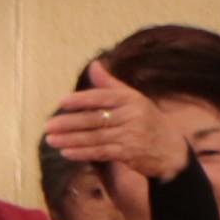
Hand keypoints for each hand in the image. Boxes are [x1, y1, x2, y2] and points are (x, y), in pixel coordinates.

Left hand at [43, 63, 190, 180]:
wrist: (171, 150)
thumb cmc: (148, 121)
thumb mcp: (133, 99)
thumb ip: (111, 84)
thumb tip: (94, 65)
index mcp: (130, 98)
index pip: (102, 98)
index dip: (81, 100)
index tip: (62, 102)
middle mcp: (131, 116)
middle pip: (95, 119)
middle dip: (69, 123)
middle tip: (48, 125)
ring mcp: (130, 136)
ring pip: (95, 137)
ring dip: (71, 139)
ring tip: (51, 140)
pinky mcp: (128, 154)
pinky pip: (101, 152)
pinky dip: (83, 152)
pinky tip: (67, 152)